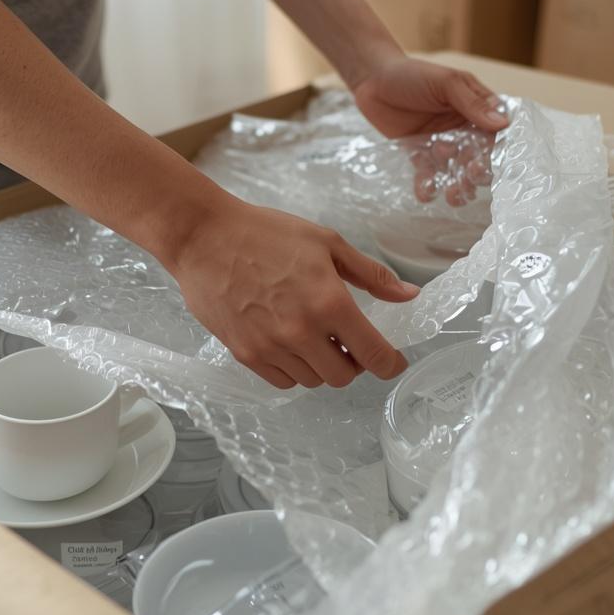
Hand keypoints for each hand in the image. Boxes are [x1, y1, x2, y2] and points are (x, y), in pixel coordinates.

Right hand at [165, 199, 417, 388]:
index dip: (390, 364)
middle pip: (343, 376)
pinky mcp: (245, 354)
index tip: (393, 362)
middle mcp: (302, 332)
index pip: (374, 355)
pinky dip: (294, 369)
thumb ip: (371, 274)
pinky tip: (290, 344)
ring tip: (314, 337)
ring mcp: (271, 347)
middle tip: (348, 342)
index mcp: (330, 302)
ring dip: (322, 365)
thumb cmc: (267, 233)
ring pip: (313, 380)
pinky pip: (283, 381)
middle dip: (354, 363)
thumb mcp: (327, 243)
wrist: (204, 238)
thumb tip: (409, 295)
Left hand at [351, 57, 507, 205]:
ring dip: (457, 185)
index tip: (495, 162)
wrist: (373, 79)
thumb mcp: (446, 83)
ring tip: (453, 195)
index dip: (498, 150)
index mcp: (476, 110)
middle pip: (478, 156)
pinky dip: (428, 187)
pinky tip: (426, 193)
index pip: (495, 133)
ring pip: (455, 170)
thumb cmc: (413, 74)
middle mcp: (462, 130)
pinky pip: (428, 175)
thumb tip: (503, 124)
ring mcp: (442, 144)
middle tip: (471, 176)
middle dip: (477, 171)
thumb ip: (472, 103)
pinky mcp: (420, 155)